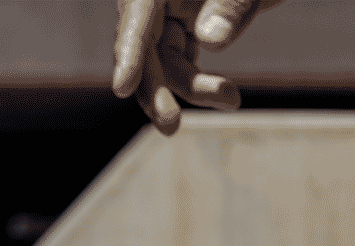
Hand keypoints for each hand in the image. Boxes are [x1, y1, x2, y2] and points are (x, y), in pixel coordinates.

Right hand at [113, 0, 287, 135]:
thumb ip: (231, 7)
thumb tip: (210, 40)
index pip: (138, 11)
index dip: (129, 50)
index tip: (122, 88)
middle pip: (143, 44)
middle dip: (154, 87)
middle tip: (170, 125)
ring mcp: (168, 13)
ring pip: (163, 61)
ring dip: (192, 88)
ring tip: (232, 99)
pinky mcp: (181, 29)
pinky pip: (179, 64)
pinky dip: (199, 85)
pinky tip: (226, 95)